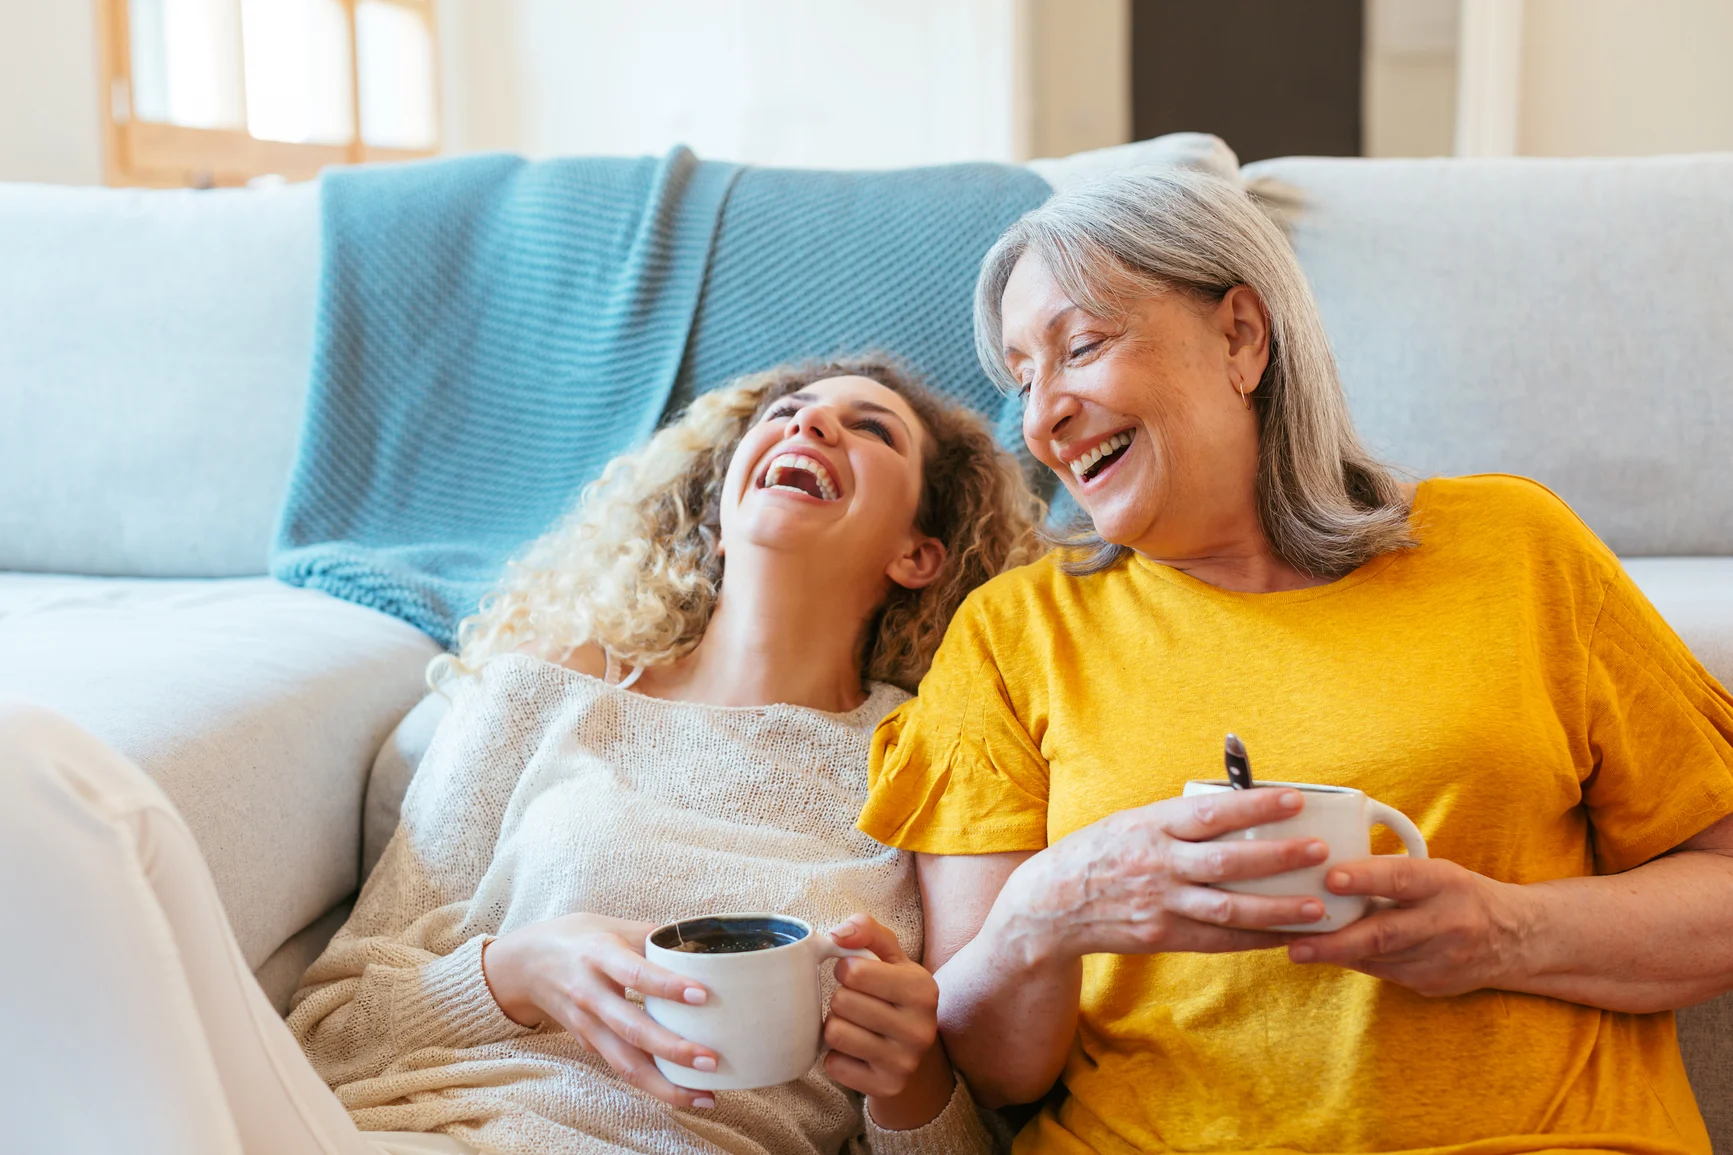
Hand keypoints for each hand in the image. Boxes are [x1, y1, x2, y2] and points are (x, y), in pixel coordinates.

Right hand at [482, 913, 718, 1108]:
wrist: (525, 964)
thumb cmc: (578, 938)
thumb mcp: (612, 925)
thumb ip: (653, 936)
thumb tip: (701, 945)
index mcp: (599, 955)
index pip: (634, 974)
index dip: (666, 986)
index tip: (702, 995)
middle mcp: (590, 994)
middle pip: (632, 1030)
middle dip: (673, 1050)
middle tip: (711, 1061)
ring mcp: (586, 1025)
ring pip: (625, 1064)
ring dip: (666, 1085)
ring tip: (705, 1095)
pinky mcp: (587, 1045)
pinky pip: (622, 1068)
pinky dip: (653, 1083)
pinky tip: (684, 1092)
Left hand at [823, 914, 952, 1126]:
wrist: (914, 1053)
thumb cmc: (894, 993)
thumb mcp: (889, 956)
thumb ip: (867, 930)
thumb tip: (837, 934)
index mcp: (923, 989)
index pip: (853, 970)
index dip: (846, 969)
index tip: (857, 976)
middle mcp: (920, 1028)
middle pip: (841, 1002)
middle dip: (841, 999)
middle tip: (858, 1004)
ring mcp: (905, 1062)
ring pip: (835, 1033)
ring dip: (836, 1026)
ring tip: (856, 1025)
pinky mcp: (886, 1087)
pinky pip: (834, 1065)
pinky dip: (837, 1056)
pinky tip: (856, 1051)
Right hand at [995, 787, 1331, 963]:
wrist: (1051, 905)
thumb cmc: (1097, 854)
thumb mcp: (1131, 822)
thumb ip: (1177, 819)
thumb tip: (1235, 805)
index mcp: (1150, 825)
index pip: (1210, 812)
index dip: (1254, 806)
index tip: (1294, 800)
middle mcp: (1158, 863)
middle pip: (1228, 860)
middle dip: (1278, 856)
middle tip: (1319, 851)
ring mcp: (1161, 902)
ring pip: (1228, 906)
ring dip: (1276, 907)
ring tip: (1315, 905)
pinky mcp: (1162, 935)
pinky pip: (1217, 938)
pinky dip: (1253, 938)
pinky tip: (1284, 936)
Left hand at [1286, 856, 1531, 995]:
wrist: (1515, 938)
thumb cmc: (1458, 894)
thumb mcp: (1434, 873)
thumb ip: (1389, 875)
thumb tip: (1326, 872)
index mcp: (1445, 883)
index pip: (1402, 877)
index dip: (1365, 878)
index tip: (1329, 879)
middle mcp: (1446, 922)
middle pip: (1385, 933)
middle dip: (1335, 941)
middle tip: (1295, 944)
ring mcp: (1441, 959)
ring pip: (1379, 958)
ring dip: (1335, 954)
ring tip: (1296, 948)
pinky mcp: (1432, 984)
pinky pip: (1384, 973)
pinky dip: (1354, 963)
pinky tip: (1329, 956)